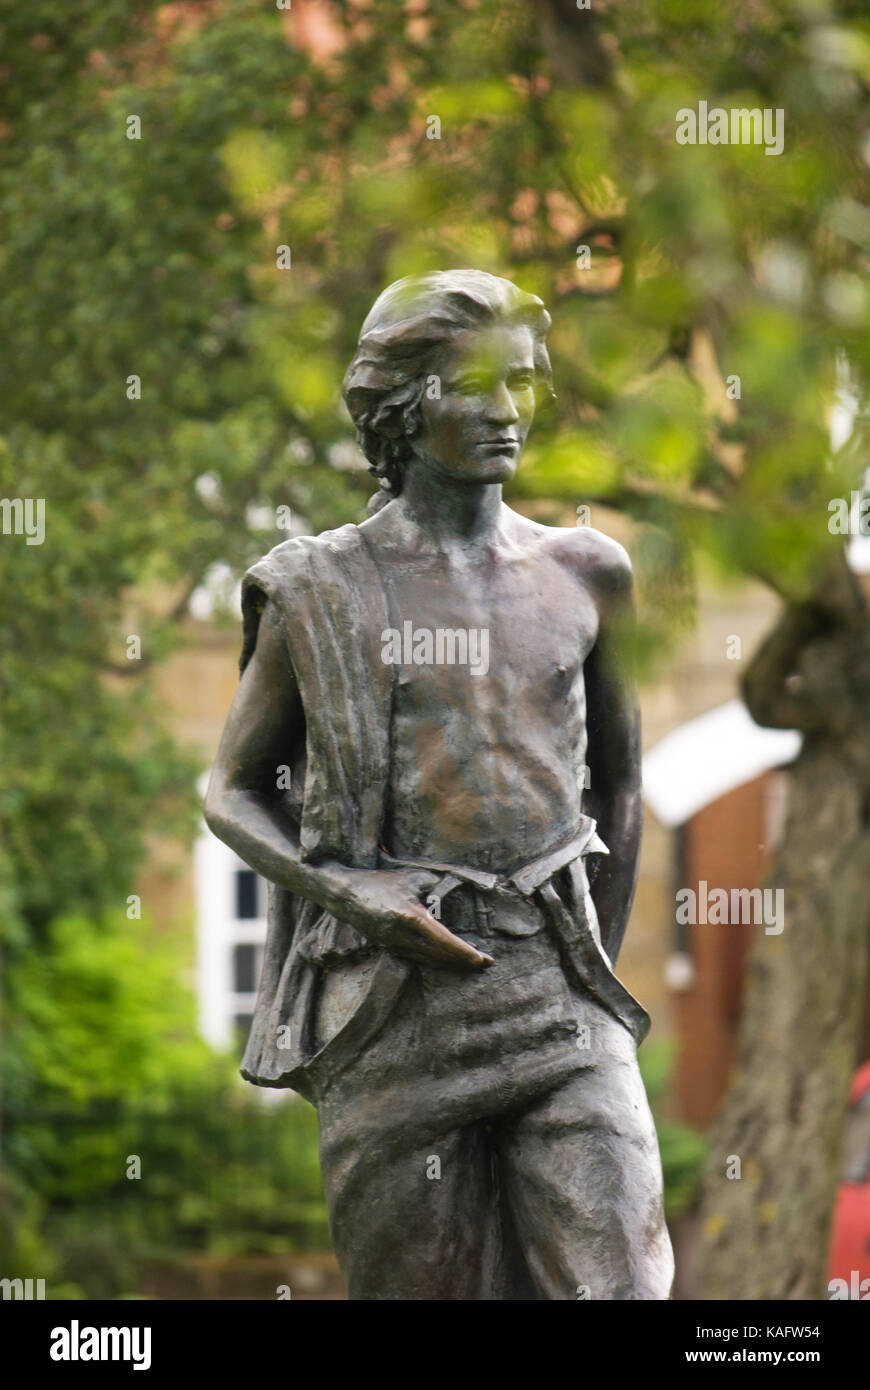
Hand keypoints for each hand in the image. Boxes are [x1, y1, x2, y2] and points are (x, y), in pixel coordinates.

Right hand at [330, 867, 493, 971]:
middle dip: (464, 963)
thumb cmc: (382, 881)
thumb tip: (459, 889)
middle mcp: (401, 936)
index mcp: (410, 917)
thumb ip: (438, 885)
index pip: (444, 941)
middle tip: (486, 964)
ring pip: (428, 961)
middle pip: (439, 957)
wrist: (345, 893)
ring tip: (472, 963)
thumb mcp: (414, 877)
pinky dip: (435, 960)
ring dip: (451, 964)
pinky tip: (448, 959)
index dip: (464, 953)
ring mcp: (393, 944)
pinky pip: (416, 958)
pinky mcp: (387, 947)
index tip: (482, 959)